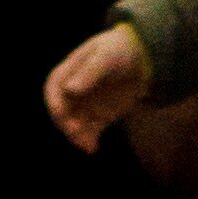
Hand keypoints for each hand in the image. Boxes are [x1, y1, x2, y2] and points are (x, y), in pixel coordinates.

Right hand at [44, 23, 153, 147]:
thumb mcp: (106, 57)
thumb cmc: (120, 50)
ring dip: (77, 135)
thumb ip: (89, 73)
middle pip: (62, 110)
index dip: (54, 102)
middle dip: (66, 123)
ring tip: (87, 145)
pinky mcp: (100, 116)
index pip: (53, 89)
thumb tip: (69, 89)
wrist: (144, 58)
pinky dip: (89, 140)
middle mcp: (73, 91)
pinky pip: (90, 130)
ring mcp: (86, 104)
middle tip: (75, 132)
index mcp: (69, 72)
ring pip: (74, 123)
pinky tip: (93, 148)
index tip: (61, 113)